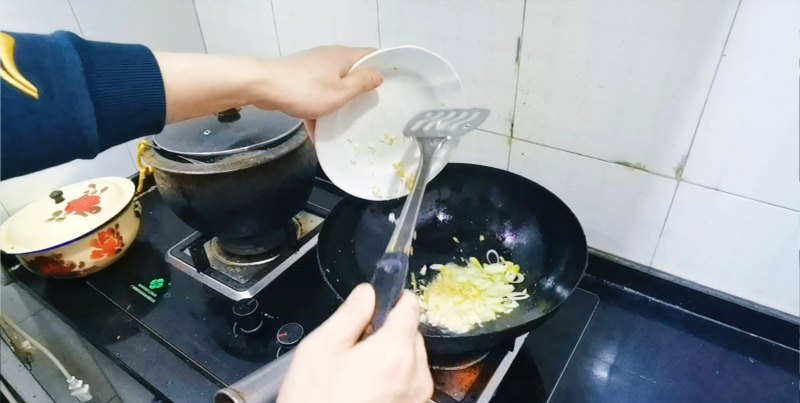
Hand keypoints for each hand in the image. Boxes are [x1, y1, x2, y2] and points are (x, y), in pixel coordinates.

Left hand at [156, 46, 381, 124]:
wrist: (261, 87)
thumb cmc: (303, 90)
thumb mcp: (340, 92)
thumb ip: (362, 84)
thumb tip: (379, 75)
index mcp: (344, 57)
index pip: (373, 55)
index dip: (386, 68)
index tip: (396, 87)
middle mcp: (330, 58)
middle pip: (353, 73)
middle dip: (362, 93)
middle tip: (374, 111)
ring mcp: (313, 68)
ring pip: (334, 88)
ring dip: (340, 106)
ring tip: (348, 126)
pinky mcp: (299, 80)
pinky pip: (316, 96)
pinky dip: (319, 112)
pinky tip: (319, 135)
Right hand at [278, 284, 432, 402]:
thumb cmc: (314, 399)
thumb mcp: (321, 348)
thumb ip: (350, 314)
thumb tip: (368, 292)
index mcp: (395, 349)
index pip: (410, 307)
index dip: (392, 300)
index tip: (376, 306)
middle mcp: (417, 373)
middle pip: (411, 335)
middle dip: (388, 334)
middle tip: (355, 348)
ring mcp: (419, 398)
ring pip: (412, 362)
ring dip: (393, 360)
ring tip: (357, 375)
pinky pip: (411, 387)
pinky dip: (395, 383)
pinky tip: (367, 393)